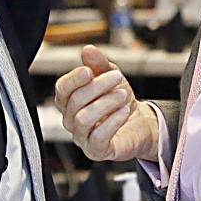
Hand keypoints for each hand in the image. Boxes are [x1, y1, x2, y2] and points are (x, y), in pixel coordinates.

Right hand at [55, 44, 159, 161]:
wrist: (139, 123)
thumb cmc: (120, 100)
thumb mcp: (111, 76)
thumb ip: (99, 64)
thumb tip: (87, 50)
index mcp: (70, 101)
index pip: (62, 89)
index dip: (74, 79)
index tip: (89, 70)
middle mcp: (71, 120)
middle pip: (75, 101)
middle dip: (98, 86)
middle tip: (116, 78)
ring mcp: (82, 137)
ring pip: (84, 119)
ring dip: (106, 103)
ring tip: (122, 96)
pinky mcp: (96, 151)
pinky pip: (98, 137)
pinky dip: (112, 122)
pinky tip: (124, 112)